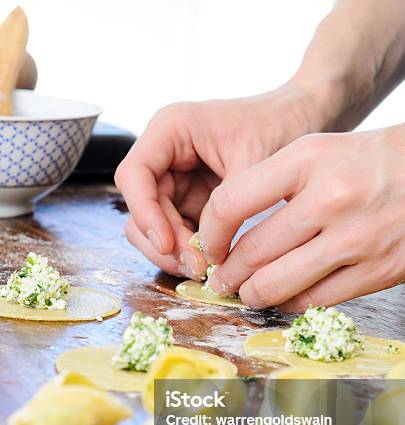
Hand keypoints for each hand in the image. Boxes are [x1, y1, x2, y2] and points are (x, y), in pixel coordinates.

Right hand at [115, 84, 321, 278]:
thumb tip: (204, 251)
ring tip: (204, 269)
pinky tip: (212, 264)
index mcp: (171, 130)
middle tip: (196, 267)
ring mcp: (176, 182)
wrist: (302, 120)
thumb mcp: (254, 164)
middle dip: (163, 241)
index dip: (144, 213)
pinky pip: (177, 233)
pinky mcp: (191, 203)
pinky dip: (188, 251)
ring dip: (173, 252)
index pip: (134, 176)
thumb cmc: (279, 127)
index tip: (168, 243)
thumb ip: (226, 206)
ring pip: (154, 226)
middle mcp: (165, 156)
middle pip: (139, 208)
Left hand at [200, 126, 404, 310]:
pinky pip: (313, 300)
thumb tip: (226, 230)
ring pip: (277, 284)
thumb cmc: (364, 163)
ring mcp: (355, 239)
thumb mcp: (316, 152)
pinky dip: (289, 303)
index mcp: (308, 160)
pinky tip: (283, 295)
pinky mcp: (375, 272)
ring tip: (247, 291)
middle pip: (253, 252)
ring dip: (252, 294)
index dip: (211, 233)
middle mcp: (330, 199)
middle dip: (228, 273)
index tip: (211, 246)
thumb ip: (270, 183)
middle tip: (222, 278)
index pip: (232, 203)